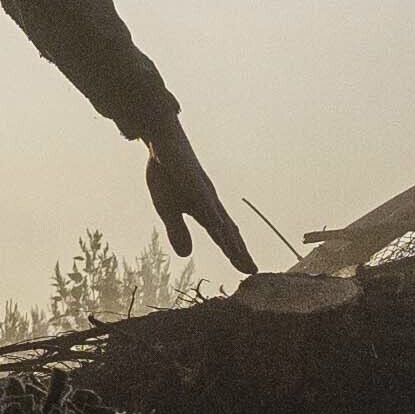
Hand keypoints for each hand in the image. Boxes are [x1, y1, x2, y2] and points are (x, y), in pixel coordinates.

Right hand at [141, 131, 256, 271]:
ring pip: (220, 219)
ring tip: (241, 257)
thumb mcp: (167, 209)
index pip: (222, 236)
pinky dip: (213, 215)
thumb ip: (178, 231)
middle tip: (253, 271)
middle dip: (240, 251)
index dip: (234, 254)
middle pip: (228, 231)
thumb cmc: (167, 174)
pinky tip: (219, 227)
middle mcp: (210, 202)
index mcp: (204, 210)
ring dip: (230, 239)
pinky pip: (204, 200)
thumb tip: (187, 256)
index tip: (247, 270)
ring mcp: (203, 191)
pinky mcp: (193, 180)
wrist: (162, 142)